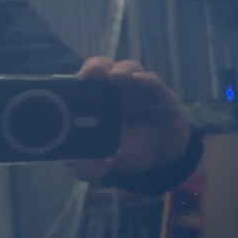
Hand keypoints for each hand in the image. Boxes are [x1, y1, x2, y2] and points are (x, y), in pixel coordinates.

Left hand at [74, 57, 189, 181]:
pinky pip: (150, 80)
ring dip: (119, 70)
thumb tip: (80, 169)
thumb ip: (93, 167)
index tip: (72, 86)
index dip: (75, 82)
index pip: (82, 85)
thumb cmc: (131, 152)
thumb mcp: (109, 163)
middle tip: (91, 73)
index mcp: (96, 104)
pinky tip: (138, 81)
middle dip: (94, 68)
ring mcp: (135, 87)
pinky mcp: (156, 90)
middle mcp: (113, 90)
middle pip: (100, 68)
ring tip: (115, 78)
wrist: (165, 156)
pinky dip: (143, 79)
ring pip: (124, 69)